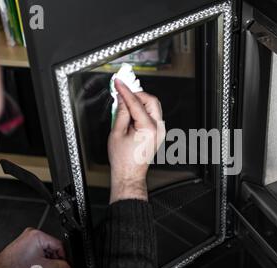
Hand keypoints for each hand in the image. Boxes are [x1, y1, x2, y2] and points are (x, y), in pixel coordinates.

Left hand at [0, 228, 72, 267]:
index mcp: (38, 235)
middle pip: (53, 249)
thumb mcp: (42, 267)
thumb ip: (59, 266)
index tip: (67, 266)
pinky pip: (39, 251)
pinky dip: (43, 260)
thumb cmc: (14, 267)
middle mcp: (33, 234)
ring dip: (51, 264)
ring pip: (46, 251)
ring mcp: (29, 239)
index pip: (59, 245)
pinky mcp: (26, 244)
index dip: (64, 258)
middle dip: (57, 263)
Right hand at [108, 79, 164, 202]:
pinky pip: (153, 115)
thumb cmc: (124, 160)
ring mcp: (160, 131)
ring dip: (140, 102)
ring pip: (153, 106)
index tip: (119, 83)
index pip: (136, 102)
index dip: (125, 91)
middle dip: (136, 94)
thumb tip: (122, 99)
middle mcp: (158, 128)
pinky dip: (143, 110)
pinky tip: (132, 112)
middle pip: (151, 100)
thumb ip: (121, 112)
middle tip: (123, 93)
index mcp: (148, 128)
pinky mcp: (158, 133)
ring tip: (125, 103)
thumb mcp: (117, 132)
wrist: (129, 174)